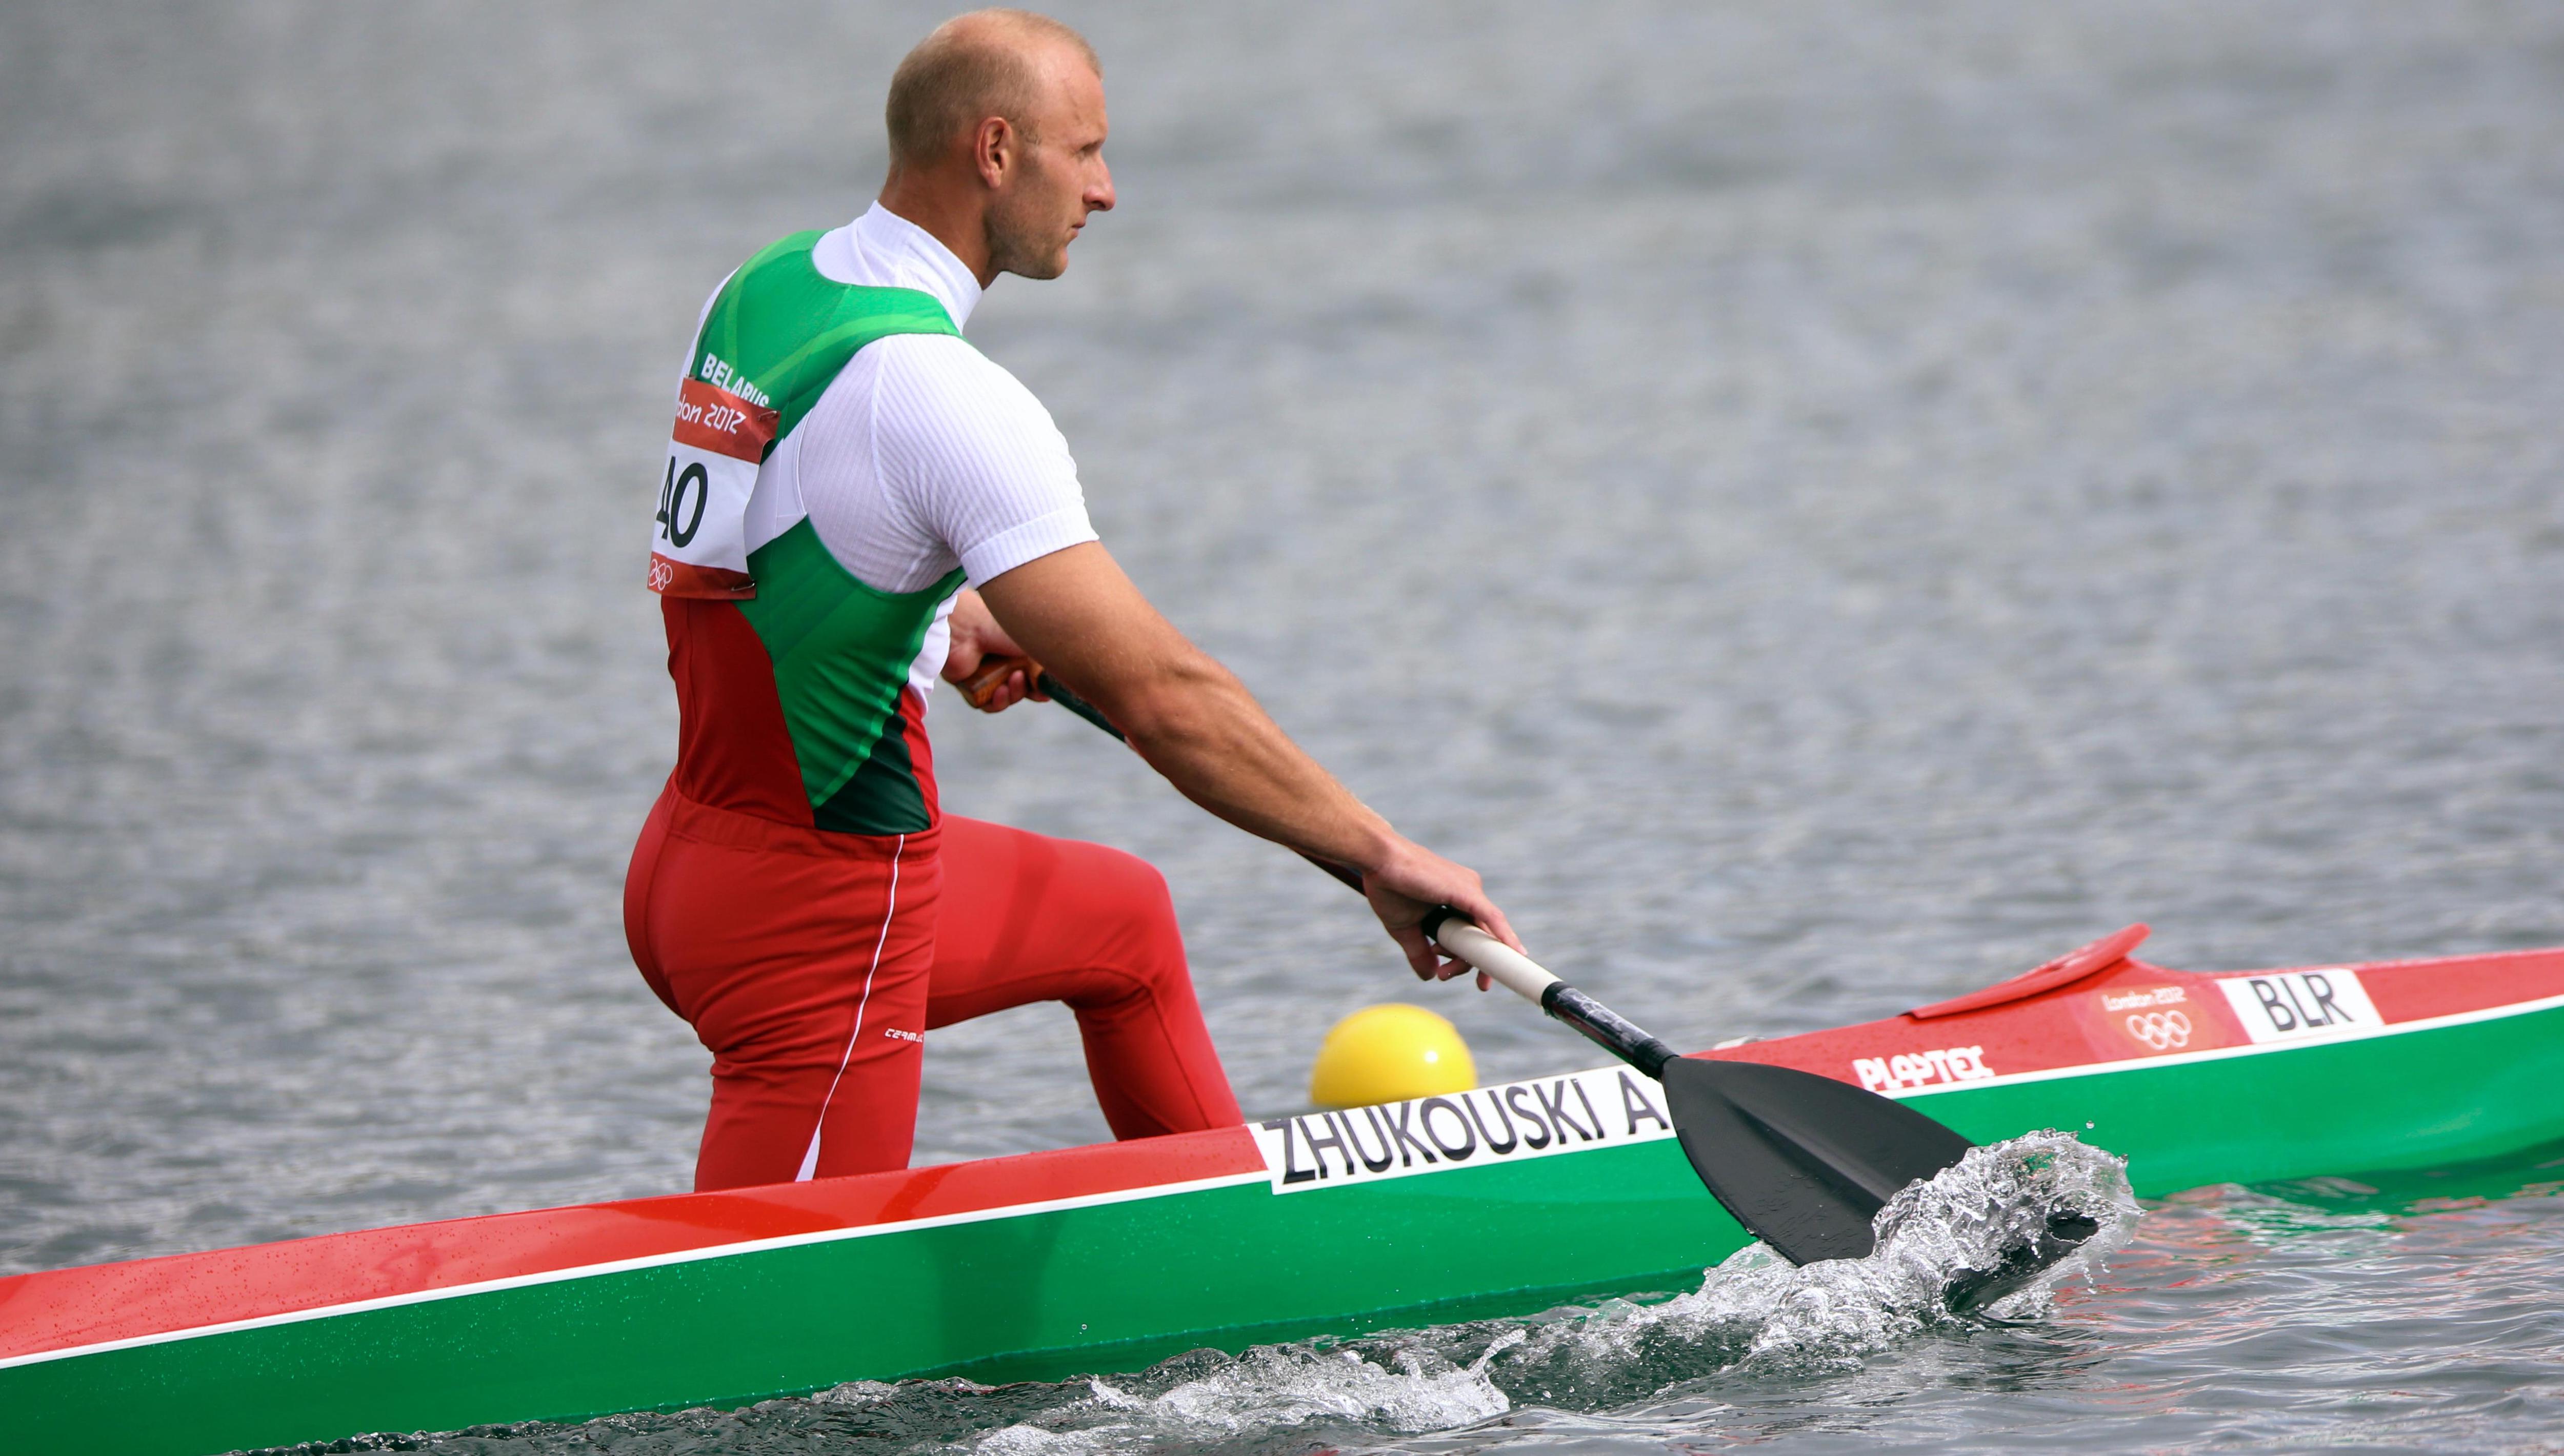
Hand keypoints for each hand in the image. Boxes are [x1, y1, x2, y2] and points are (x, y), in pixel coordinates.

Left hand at [940, 589, 1048, 711]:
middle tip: (1031, 685)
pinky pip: (986, 704)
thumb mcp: (1030, 647)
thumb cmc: (1000, 629)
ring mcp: (984, 675)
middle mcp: (1000, 662)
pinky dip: (996, 702)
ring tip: (1013, 681)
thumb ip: (1041, 669)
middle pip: (1020, 689)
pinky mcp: (969, 686)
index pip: (1031, 674)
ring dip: (1014, 695)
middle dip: (1028, 691)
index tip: (1047, 692)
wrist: (968, 629)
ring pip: (1005, 698)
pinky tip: (1000, 691)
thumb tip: (1046, 689)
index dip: (1040, 686)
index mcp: (1015, 650)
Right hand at [1358, 837, 1523, 990]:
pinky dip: (1504, 937)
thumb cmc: (1389, 887)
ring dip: (1473, 959)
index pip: (1475, 935)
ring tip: (1445, 971)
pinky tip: (1514, 953)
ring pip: (1486, 931)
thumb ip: (1420, 952)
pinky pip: (1492, 917)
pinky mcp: (1468, 891)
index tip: (1479, 982)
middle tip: (1447, 975)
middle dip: (1470, 963)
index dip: (1476, 960)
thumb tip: (1430, 976)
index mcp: (1456, 900)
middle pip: (1482, 936)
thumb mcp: (1406, 929)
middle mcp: (1469, 893)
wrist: (1378, 861)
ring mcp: (1470, 890)